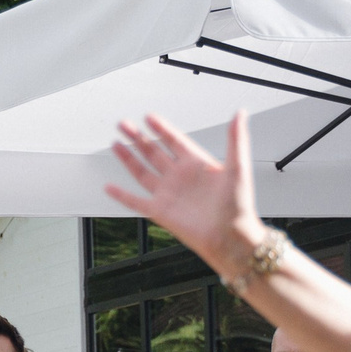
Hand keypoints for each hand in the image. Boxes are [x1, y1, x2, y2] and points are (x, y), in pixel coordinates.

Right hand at [104, 111, 265, 276]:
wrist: (230, 237)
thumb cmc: (238, 206)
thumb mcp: (238, 167)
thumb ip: (236, 139)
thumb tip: (240, 114)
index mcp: (197, 164)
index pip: (174, 140)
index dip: (161, 128)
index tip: (149, 117)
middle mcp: (180, 177)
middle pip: (154, 151)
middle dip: (138, 137)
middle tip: (124, 124)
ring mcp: (168, 194)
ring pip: (142, 171)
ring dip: (128, 158)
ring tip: (116, 143)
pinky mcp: (160, 212)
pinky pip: (135, 202)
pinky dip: (121, 195)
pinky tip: (110, 187)